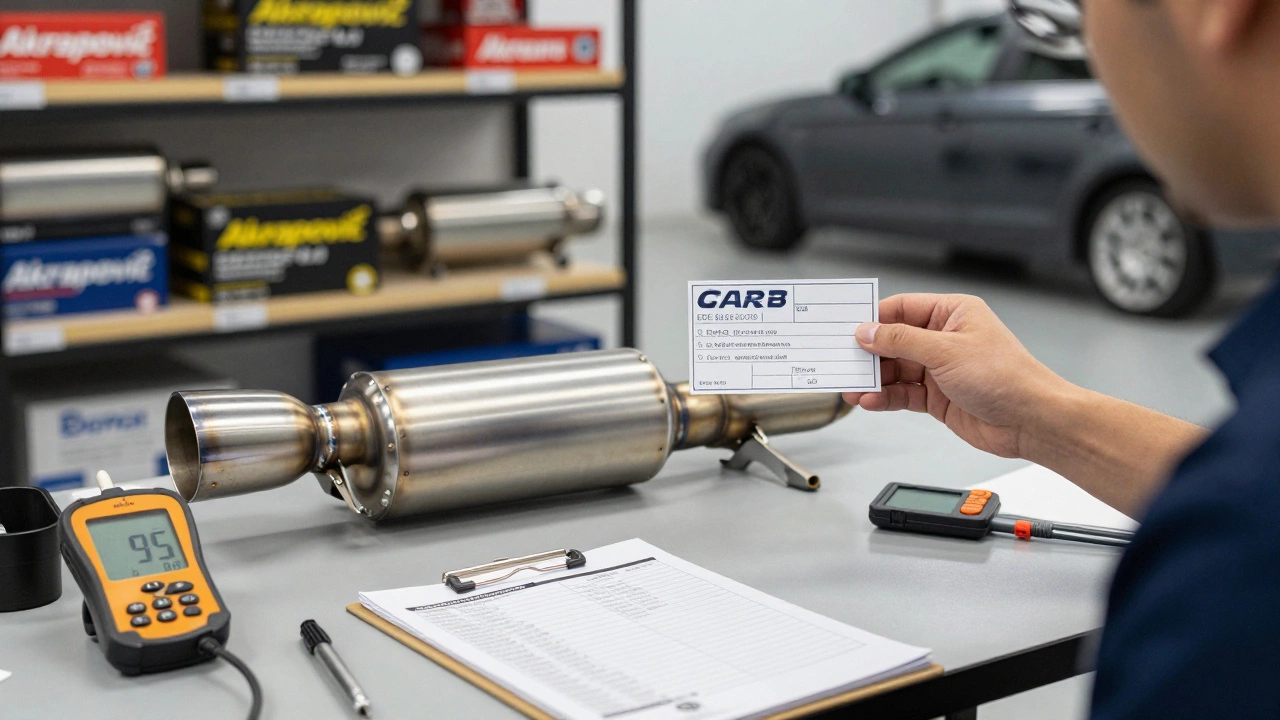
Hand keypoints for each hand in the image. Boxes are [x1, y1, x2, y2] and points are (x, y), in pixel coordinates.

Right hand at [843, 294, 1072, 458]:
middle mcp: (944, 339)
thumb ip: (902, 341)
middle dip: (869, 355)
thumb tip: (868, 332)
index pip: (901, 310)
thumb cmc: (1007, 377)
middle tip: (843, 363)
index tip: (848, 331)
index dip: (873, 320)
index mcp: (951, 314)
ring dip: (873, 380)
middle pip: (893, 342)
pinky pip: (903, 393)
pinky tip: (871, 401)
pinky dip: (885, 397)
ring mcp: (940, 369)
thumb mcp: (946, 351)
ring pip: (895, 370)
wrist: (1031, 420)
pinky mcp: (938, 397)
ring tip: (853, 389)